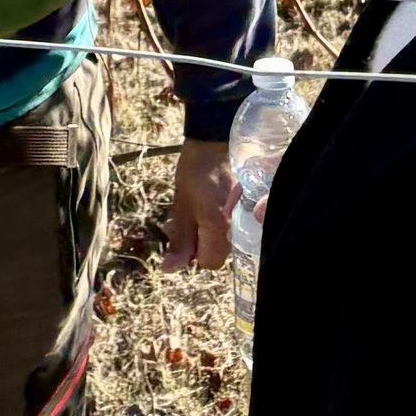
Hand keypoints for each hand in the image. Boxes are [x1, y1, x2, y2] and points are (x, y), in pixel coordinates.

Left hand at [160, 138, 233, 271]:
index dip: (193, 253)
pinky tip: (207, 209)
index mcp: (220, 230)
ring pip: (224, 241)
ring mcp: (244, 219)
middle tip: (183, 222)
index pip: (209, 263)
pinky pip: (231, 228)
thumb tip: (169, 269)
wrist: (212, 145)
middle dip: (198, 243)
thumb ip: (179, 241)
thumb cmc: (194, 175)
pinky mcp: (245, 210)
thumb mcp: (181, 208)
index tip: (184, 234)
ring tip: (193, 213)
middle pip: (218, 254)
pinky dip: (217, 224)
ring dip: (207, 234)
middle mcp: (237, 228)